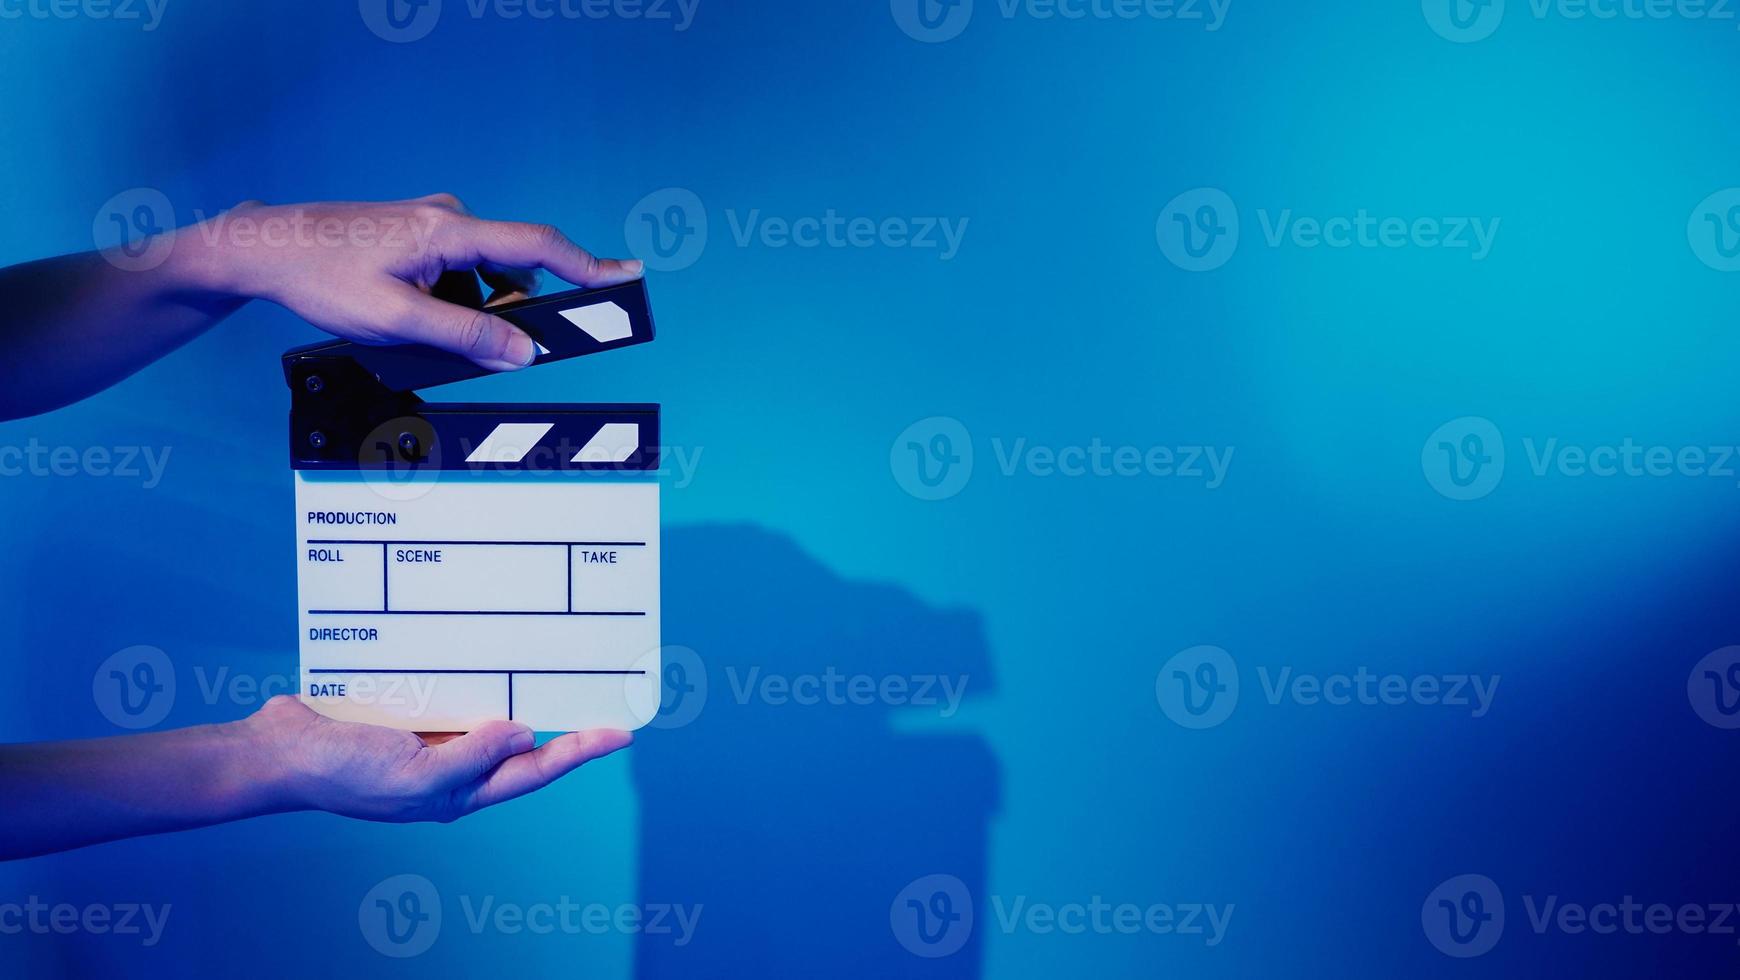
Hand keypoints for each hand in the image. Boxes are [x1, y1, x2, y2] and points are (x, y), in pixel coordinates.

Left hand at [195, 194, 643, 371]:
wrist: (264, 247)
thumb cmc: (321, 276)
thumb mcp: (395, 320)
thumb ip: (465, 337)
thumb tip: (523, 352)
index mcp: (449, 232)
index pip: (537, 246)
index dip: (588, 265)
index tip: (628, 277)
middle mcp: (449, 220)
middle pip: (512, 269)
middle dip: (513, 313)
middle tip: (502, 348)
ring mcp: (433, 227)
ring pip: (484, 277)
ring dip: (475, 311)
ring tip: (417, 331)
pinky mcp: (419, 237)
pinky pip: (460, 274)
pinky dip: (455, 302)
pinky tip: (413, 318)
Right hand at [243, 695, 631, 822]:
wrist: (277, 751)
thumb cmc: (341, 773)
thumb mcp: (413, 776)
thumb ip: (471, 758)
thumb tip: (524, 734)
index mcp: (458, 791)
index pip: (534, 770)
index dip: (580, 751)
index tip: (621, 733)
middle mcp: (453, 764)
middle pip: (522, 741)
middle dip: (562, 719)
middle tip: (603, 690)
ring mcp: (431, 736)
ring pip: (491, 709)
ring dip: (521, 688)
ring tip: (563, 664)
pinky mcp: (409, 708)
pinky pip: (454, 687)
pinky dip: (476, 671)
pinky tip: (496, 648)